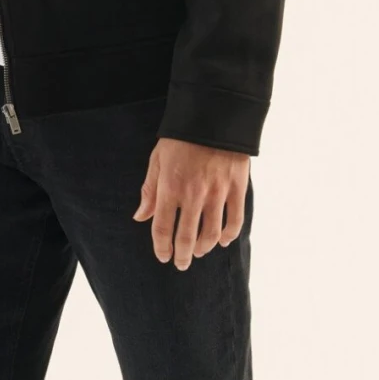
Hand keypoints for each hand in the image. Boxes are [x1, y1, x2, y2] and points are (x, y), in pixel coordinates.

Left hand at [132, 138, 248, 267]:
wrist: (214, 115)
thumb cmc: (181, 137)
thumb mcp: (158, 160)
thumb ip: (150, 191)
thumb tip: (141, 217)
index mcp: (170, 188)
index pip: (162, 229)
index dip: (161, 248)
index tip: (163, 257)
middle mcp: (193, 194)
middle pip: (186, 237)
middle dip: (182, 255)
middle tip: (181, 264)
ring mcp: (217, 192)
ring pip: (211, 233)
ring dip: (204, 248)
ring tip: (199, 252)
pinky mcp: (237, 187)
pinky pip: (235, 220)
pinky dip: (228, 235)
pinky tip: (223, 241)